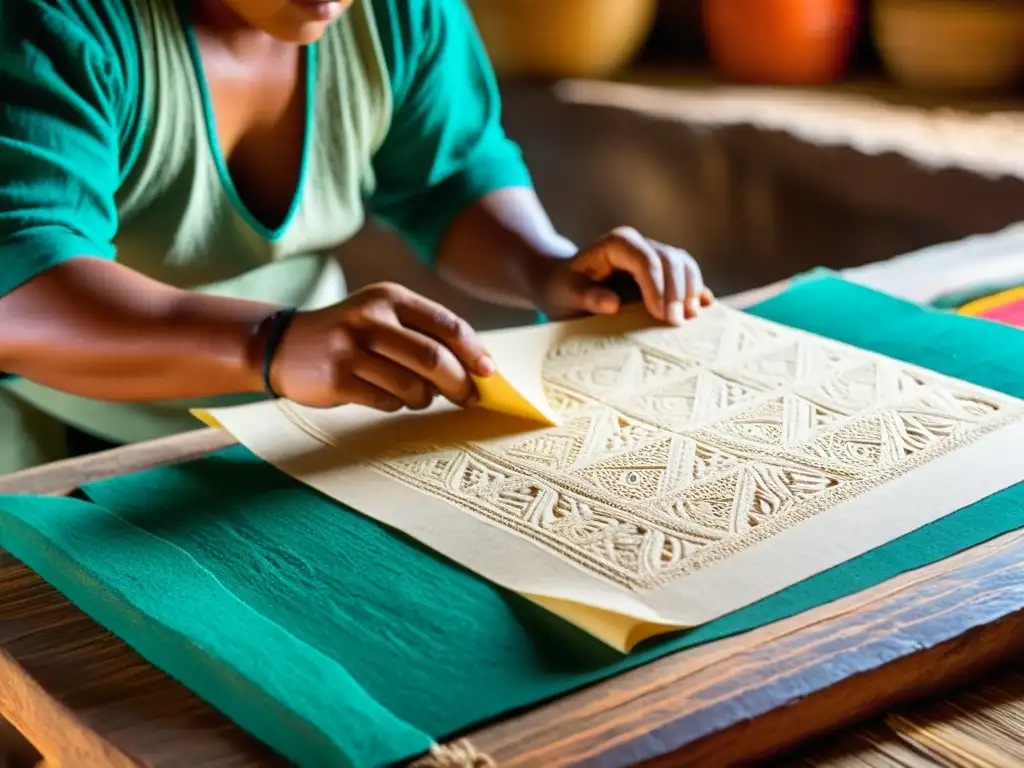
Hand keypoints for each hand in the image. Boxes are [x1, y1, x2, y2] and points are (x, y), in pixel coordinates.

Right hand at [268, 283, 494, 411]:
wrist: (282, 344)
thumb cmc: (349, 334)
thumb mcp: (382, 315)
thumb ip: (423, 332)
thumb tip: (474, 366)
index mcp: (390, 297)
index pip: (446, 324)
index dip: (474, 351)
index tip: (488, 372)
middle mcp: (370, 318)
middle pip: (434, 358)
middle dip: (459, 383)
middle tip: (468, 398)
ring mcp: (351, 348)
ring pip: (413, 386)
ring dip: (425, 398)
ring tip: (420, 396)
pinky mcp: (337, 379)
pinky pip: (386, 401)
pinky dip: (397, 404)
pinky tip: (390, 397)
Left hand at [537, 227, 712, 324]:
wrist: (565, 285)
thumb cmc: (564, 289)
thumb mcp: (565, 294)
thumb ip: (585, 296)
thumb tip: (612, 303)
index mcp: (617, 243)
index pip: (646, 260)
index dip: (657, 286)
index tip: (660, 314)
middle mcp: (639, 244)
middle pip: (671, 259)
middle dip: (678, 291)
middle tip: (677, 323)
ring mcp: (654, 256)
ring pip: (684, 264)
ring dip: (691, 290)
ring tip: (690, 318)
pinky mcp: (662, 272)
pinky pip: (686, 275)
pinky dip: (696, 290)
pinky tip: (705, 306)